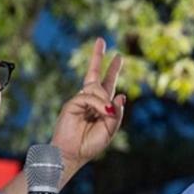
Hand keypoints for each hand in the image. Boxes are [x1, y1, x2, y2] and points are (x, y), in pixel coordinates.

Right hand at [50, 38, 125, 179]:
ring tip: (105, 115)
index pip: (107, 85)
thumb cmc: (90, 145)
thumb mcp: (110, 130)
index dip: (112, 71)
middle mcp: (90, 101)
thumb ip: (117, 114)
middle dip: (98, 58)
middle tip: (100, 40)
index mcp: (100, 107)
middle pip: (95, 75)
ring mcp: (80, 101)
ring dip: (104, 101)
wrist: (72, 154)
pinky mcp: (72, 103)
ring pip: (97, 89)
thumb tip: (121, 95)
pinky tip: (102, 112)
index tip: (118, 57)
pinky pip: (90, 97)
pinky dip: (98, 104)